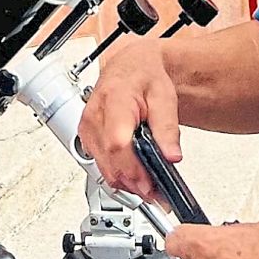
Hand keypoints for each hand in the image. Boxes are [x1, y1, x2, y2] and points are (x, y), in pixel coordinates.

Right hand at [77, 36, 182, 201]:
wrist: (129, 65)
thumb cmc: (144, 76)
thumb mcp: (165, 97)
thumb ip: (168, 127)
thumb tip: (171, 155)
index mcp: (114, 100)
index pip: (118, 143)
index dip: (134, 170)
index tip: (151, 185)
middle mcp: (95, 116)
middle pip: (110, 162)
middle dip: (135, 183)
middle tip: (158, 193)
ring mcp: (87, 128)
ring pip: (104, 169)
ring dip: (127, 183)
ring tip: (151, 187)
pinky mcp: (87, 137)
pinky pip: (100, 165)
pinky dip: (118, 174)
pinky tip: (135, 175)